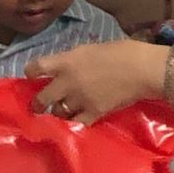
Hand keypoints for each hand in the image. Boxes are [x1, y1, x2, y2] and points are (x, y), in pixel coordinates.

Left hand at [25, 40, 163, 125]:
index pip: (36, 67)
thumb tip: (65, 67)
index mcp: (66, 61)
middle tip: (37, 106)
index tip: (31, 76)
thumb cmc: (122, 52)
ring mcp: (79, 100)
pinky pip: (76, 123)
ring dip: (58, 113)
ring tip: (61, 113)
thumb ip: (73, 60)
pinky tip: (75, 122)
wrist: (142, 69)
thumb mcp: (90, 49)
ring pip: (58, 112)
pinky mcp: (93, 113)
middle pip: (42, 97)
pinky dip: (73, 123)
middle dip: (37, 103)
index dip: (31, 72)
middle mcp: (67, 82)